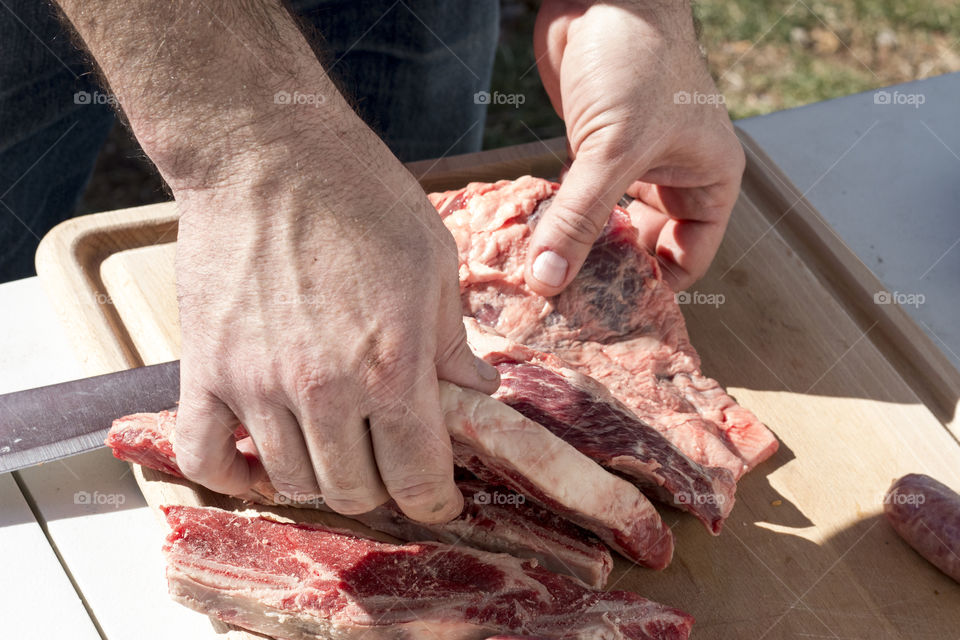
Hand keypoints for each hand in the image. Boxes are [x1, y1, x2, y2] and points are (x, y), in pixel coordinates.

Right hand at [173, 122, 498, 522]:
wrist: (267, 153)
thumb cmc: (362, 198)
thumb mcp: (434, 264)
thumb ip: (453, 342)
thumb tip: (477, 394)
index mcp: (393, 367)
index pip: (417, 477)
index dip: (435, 502)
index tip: (438, 500)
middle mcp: (324, 390)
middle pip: (354, 491)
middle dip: (383, 489)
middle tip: (390, 465)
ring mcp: (257, 384)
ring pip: (290, 482)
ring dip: (320, 481)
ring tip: (336, 455)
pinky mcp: (205, 370)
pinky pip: (205, 457)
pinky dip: (232, 477)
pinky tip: (260, 464)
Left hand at [526, 0, 744, 293]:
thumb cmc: (637, 60)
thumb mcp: (614, 148)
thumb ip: (580, 217)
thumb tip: (548, 280)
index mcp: (707, 181)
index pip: (688, 258)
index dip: (654, 289)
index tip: (609, 317)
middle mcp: (673, 179)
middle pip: (644, 248)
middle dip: (609, 273)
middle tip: (568, 307)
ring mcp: (630, 167)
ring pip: (607, 226)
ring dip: (578, 248)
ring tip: (545, 283)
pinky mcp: (591, 153)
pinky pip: (578, 201)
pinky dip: (560, 220)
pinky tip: (534, 242)